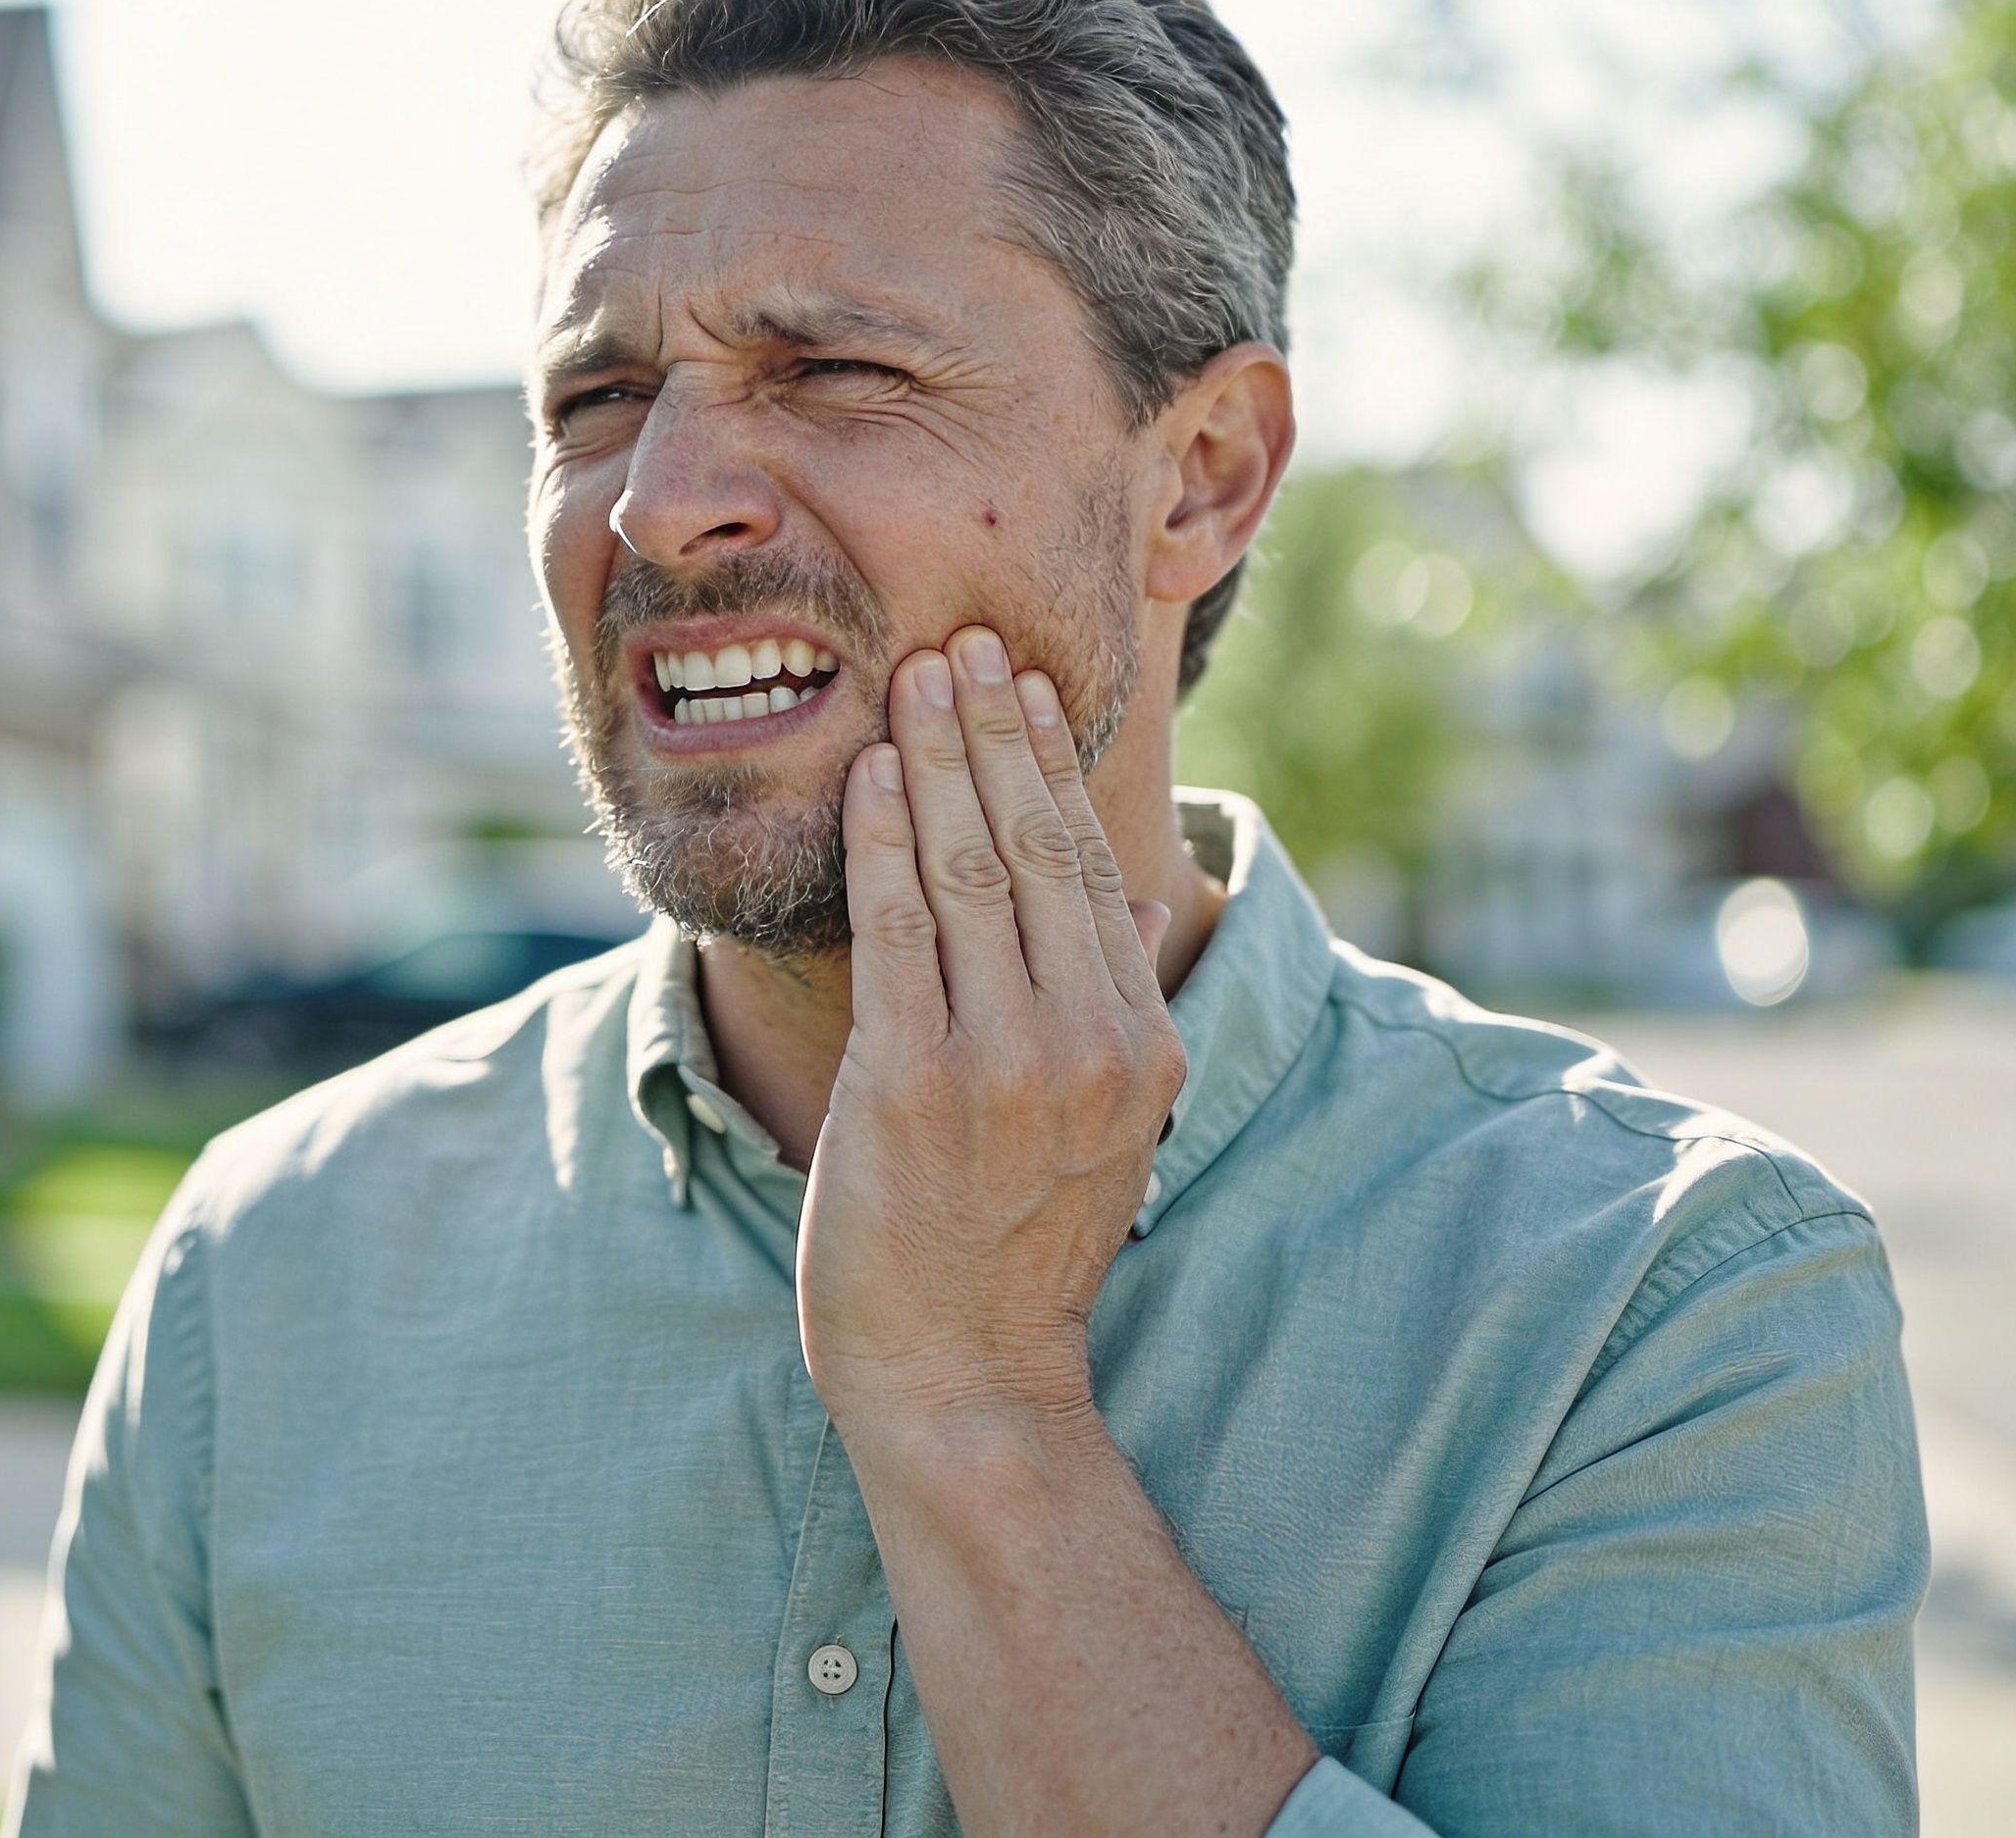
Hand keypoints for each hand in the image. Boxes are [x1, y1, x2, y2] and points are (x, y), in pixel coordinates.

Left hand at [796, 625, 1181, 1440]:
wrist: (962, 1376)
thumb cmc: (1011, 1251)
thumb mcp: (1099, 1128)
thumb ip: (1103, 1010)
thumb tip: (1115, 898)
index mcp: (1139, 1047)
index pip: (1090, 869)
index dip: (1053, 765)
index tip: (1026, 683)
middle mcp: (1084, 1044)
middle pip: (1037, 847)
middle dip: (998, 729)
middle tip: (967, 639)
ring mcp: (1000, 1063)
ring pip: (971, 869)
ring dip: (941, 755)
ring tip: (917, 676)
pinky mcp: (910, 1084)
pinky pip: (898, 927)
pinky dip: (889, 834)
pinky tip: (877, 770)